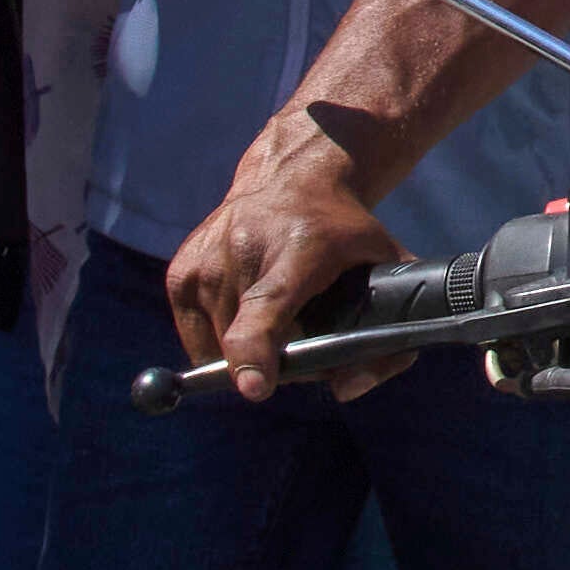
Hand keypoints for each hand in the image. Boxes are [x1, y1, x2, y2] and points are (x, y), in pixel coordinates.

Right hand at [169, 118, 392, 381]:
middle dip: (276, 364)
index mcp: (298, 250)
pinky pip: (196, 337)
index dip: (257, 351)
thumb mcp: (387, 272)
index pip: (268, 307)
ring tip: (277, 321)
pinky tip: (247, 313)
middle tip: (305, 341)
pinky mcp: (181, 271)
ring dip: (246, 354)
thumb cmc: (345, 234)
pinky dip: (220, 341)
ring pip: (217, 348)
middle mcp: (243, 250)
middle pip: (245, 341)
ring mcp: (205, 260)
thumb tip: (344, 391)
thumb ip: (388, 342)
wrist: (291, 178)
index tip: (255, 388)